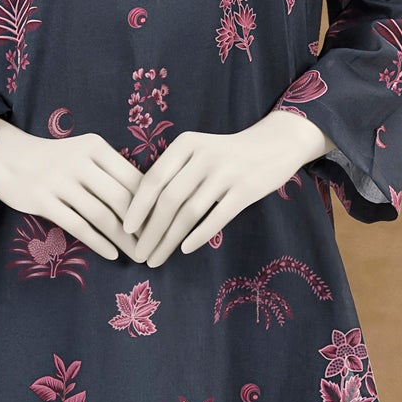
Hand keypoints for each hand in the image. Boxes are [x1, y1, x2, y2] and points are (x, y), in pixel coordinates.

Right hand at [0, 120, 141, 260]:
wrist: (5, 156)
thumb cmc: (53, 160)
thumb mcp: (83, 154)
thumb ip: (109, 172)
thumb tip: (146, 203)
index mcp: (96, 147)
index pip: (134, 178)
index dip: (152, 204)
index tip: (163, 224)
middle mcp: (80, 161)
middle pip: (122, 198)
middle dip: (142, 227)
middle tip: (153, 245)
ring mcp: (60, 181)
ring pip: (102, 215)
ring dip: (123, 239)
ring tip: (136, 254)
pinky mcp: (43, 200)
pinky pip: (77, 226)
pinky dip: (98, 243)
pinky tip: (111, 254)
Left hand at [124, 113, 330, 265]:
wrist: (276, 143)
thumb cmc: (226, 155)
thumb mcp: (197, 151)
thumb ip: (174, 173)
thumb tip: (142, 213)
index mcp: (186, 144)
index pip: (154, 178)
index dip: (137, 206)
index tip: (126, 229)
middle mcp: (204, 156)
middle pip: (169, 199)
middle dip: (150, 231)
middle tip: (139, 253)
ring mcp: (227, 172)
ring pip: (190, 212)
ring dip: (169, 240)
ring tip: (157, 258)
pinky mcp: (247, 189)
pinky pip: (217, 217)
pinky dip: (199, 236)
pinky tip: (185, 249)